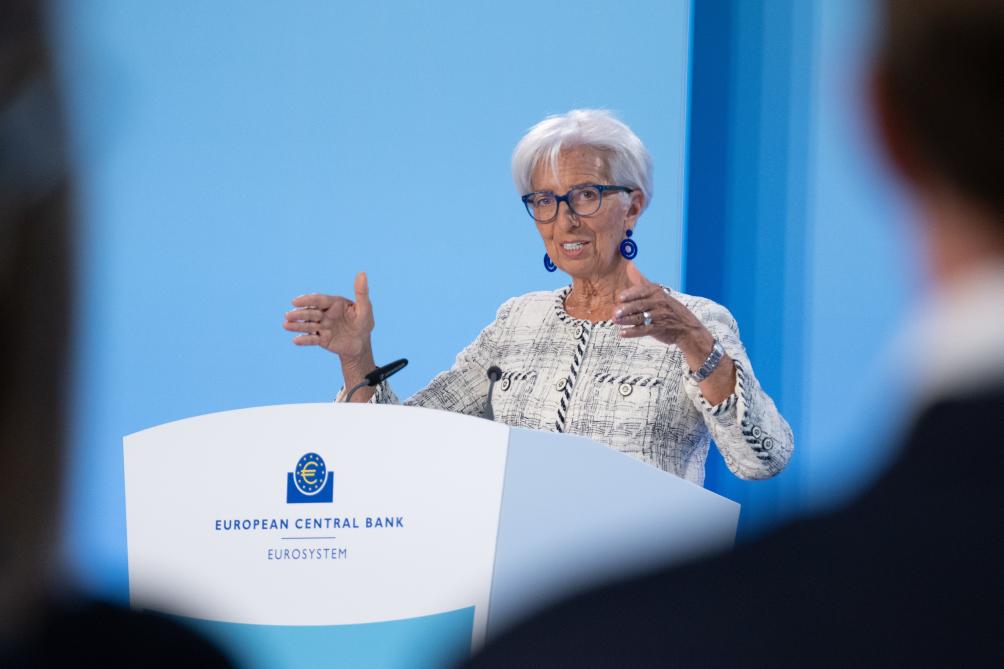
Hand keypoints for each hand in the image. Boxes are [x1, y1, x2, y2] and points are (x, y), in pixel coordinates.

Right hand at [283, 272, 374, 362]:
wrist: (361, 343)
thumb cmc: (364, 323)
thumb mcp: (365, 309)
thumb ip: (361, 292)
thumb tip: (362, 273)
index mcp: (333, 303)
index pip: (319, 300)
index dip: (307, 300)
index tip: (295, 301)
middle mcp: (325, 313)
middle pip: (310, 312)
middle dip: (299, 314)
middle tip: (287, 316)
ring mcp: (322, 326)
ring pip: (308, 325)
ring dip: (297, 325)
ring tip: (286, 325)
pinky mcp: (321, 339)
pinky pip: (312, 339)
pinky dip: (305, 340)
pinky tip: (296, 340)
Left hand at [613, 262, 734, 403]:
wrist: (687, 327)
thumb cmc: (667, 309)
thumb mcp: (658, 293)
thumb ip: (642, 281)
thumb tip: (630, 265)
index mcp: (657, 292)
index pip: (642, 291)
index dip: (630, 295)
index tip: (620, 298)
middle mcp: (659, 303)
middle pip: (640, 305)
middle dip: (626, 309)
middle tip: (615, 313)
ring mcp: (660, 316)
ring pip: (640, 318)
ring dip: (626, 320)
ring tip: (615, 322)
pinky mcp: (659, 329)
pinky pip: (644, 330)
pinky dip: (633, 332)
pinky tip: (623, 333)